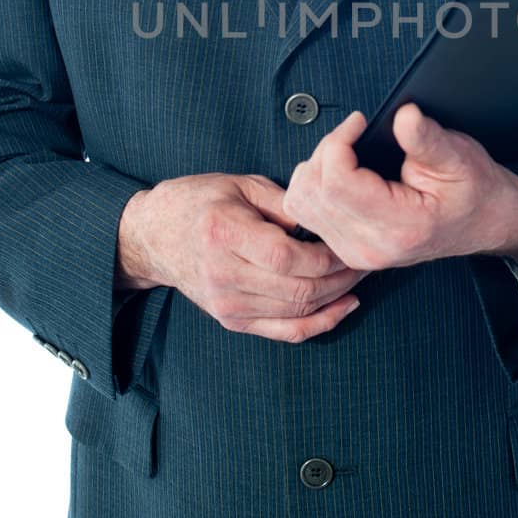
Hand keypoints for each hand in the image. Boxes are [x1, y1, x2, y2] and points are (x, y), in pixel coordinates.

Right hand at [115, 174, 370, 342]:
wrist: (152, 236)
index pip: (288, 257)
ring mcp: (226, 304)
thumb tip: (328, 218)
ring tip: (358, 275)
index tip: (348, 242)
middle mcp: (223, 275)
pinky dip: (320, 323)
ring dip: (336, 297)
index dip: (327, 255)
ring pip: (297, 313)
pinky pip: (285, 332)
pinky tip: (343, 306)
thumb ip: (285, 202)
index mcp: (224, 233)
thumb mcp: (240, 185)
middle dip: (341, 277)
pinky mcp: (232, 321)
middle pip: (298, 290)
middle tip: (365, 259)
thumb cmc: (198, 201)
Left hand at [280, 103, 517, 272]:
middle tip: (352, 134)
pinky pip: (305, 215)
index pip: (336, 182)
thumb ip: (426, 138)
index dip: (338, 141)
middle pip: (311, 192)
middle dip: (324, 151)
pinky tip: (337, 173)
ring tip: (345, 152)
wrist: (488, 223)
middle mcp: (370, 248)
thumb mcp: (459, 156)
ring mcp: (356, 253)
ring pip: (300, 204)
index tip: (358, 122)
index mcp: (399, 227)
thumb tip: (403, 116)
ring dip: (314, 169)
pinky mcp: (347, 250)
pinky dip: (313, 187)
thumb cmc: (477, 192)